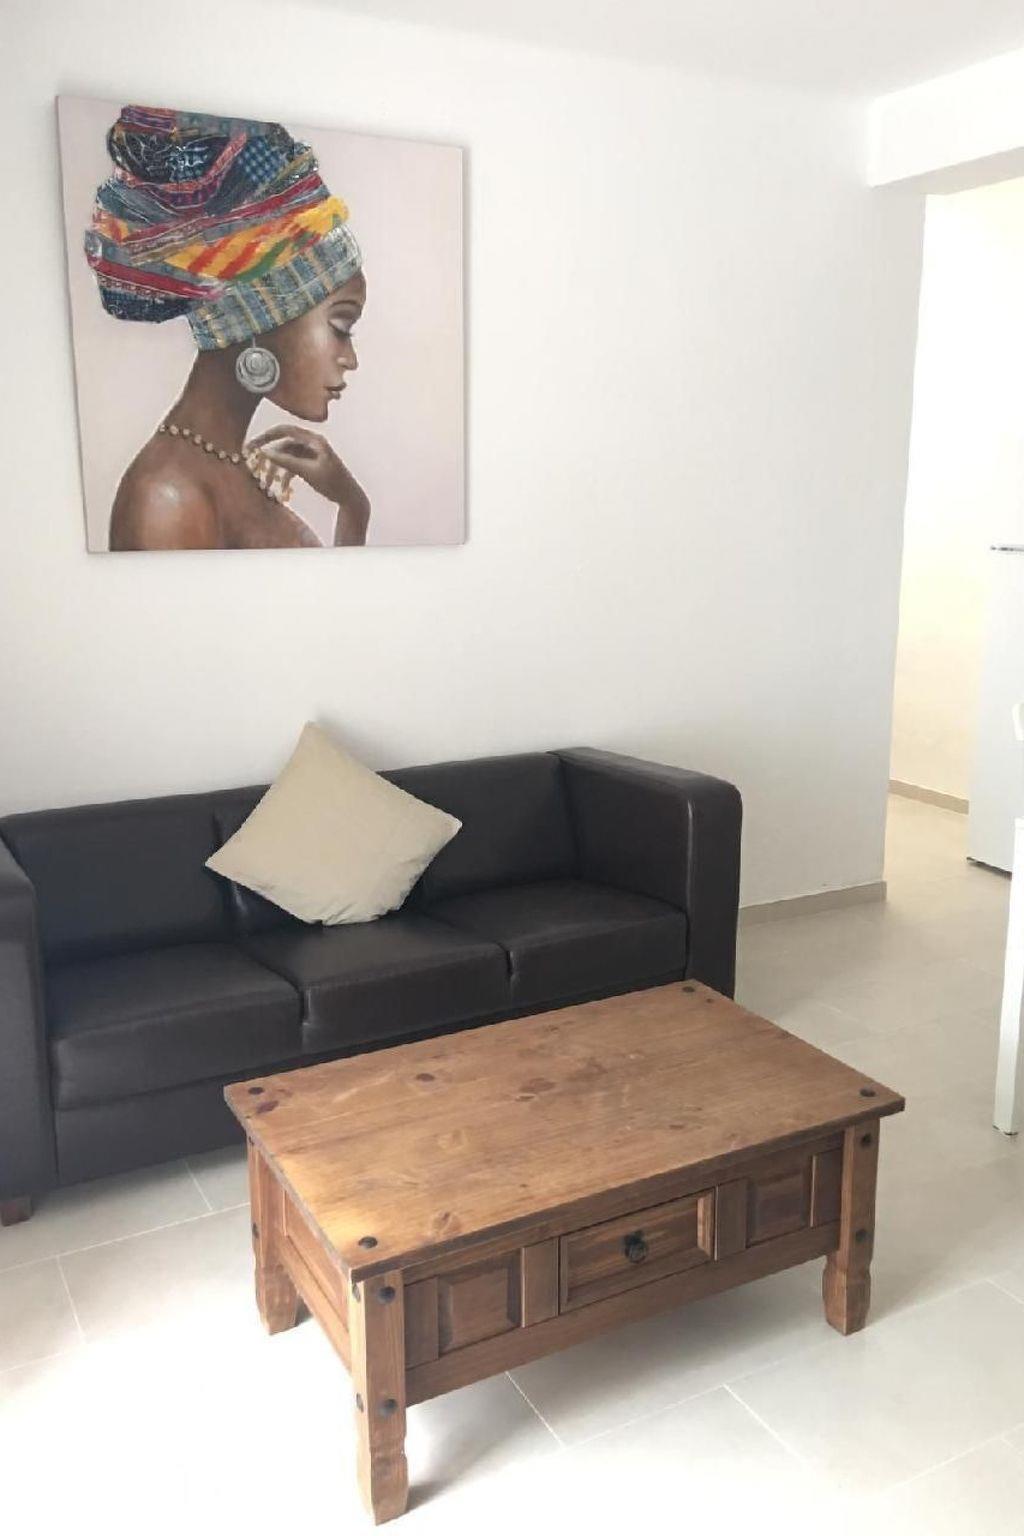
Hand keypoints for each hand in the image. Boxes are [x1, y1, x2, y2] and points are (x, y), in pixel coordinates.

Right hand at [246, 425, 369, 544]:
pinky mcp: (313, 465)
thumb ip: (288, 462)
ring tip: (268, 482)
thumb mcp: (308, 472)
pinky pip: (294, 465)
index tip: (253, 444)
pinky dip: (287, 474)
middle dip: (270, 455)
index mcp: (314, 440)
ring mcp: (312, 454)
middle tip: (253, 462)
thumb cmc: (333, 484)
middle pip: (284, 443)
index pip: (286, 430)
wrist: (350, 498)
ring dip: (277, 468)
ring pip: (288, 456)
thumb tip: (267, 453)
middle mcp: (313, 444)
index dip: (267, 435)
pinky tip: (283, 487)